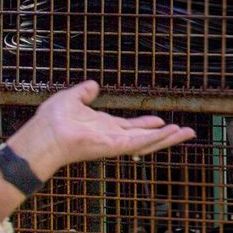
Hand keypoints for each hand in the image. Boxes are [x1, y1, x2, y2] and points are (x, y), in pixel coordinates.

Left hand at [6, 81, 196, 181]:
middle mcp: (113, 137)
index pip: (131, 126)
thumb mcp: (71, 98)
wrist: (44, 134)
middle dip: (166, 135)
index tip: (161, 121)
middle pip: (146, 137)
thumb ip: (83, 93)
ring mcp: (116, 143)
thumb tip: (93, 85)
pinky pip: (141, 142)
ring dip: (169, 138)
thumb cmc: (51, 120)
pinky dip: (158, 138)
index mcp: (104, 127)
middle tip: (186, 131)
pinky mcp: (115, 146)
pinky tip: (172, 132)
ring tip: (188, 133)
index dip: (147, 124)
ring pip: (148, 142)